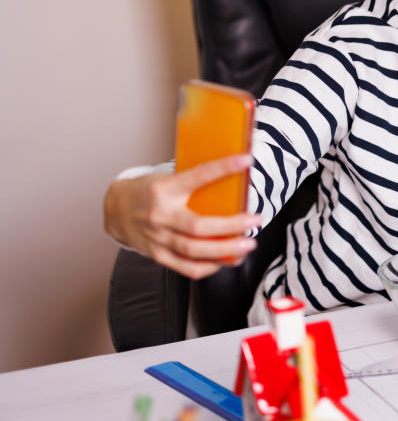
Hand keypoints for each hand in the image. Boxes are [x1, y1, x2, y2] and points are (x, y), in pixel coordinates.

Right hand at [103, 154, 259, 278]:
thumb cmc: (147, 191)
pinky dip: (207, 267)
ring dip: (224, 250)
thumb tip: (232, 180)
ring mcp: (157, 238)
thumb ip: (193, 183)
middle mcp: (160, 215)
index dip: (223, 167)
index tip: (246, 159)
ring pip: (193, 250)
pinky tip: (223, 261)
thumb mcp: (166, 178)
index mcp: (164, 189)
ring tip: (246, 246)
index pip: (198, 176)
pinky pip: (185, 267)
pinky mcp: (156, 255)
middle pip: (198, 226)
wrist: (113, 209)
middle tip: (254, 220)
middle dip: (231, 225)